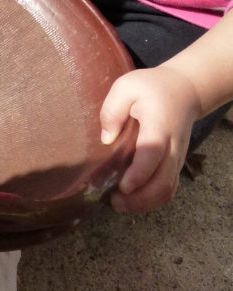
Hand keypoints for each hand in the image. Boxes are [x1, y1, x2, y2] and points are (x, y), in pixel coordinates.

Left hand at [99, 65, 201, 213]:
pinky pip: (168, 189)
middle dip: (139, 198)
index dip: (139, 173)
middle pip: (163, 181)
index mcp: (159, 126)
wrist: (183, 91)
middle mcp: (172, 146)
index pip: (153, 153)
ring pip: (167, 190)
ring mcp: (176, 158)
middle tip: (114, 202)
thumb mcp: (126, 86)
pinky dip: (152, 200)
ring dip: (144, 203)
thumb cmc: (150, 88)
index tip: (124, 186)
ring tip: (118, 204)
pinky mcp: (174, 165)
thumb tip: (106, 138)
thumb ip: (113, 109)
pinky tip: (132, 201)